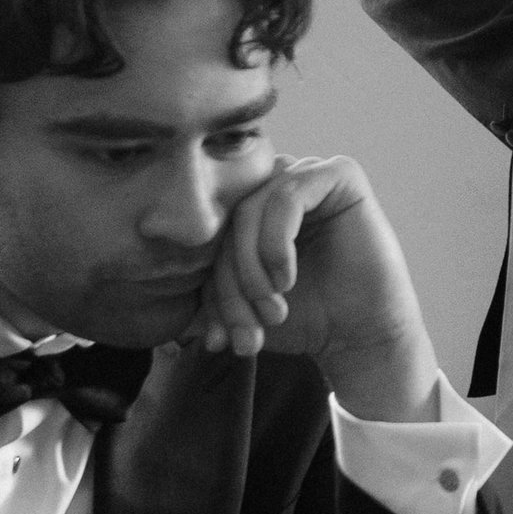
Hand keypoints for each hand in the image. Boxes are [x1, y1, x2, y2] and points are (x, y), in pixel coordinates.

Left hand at [198, 155, 440, 419]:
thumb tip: (153, 306)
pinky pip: (286, 196)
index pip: (209, 235)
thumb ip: (203, 294)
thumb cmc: (305, 318)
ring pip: (250, 210)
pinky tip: (286, 278)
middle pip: (225, 222)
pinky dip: (276, 241)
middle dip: (231, 285)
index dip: (209, 288)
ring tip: (271, 309)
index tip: (216, 339)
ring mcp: (308, 174)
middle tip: (246, 331)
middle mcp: (277, 183)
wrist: (360, 336)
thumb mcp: (239, 307)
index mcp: (251, 207)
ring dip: (252, 268)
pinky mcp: (339, 174)